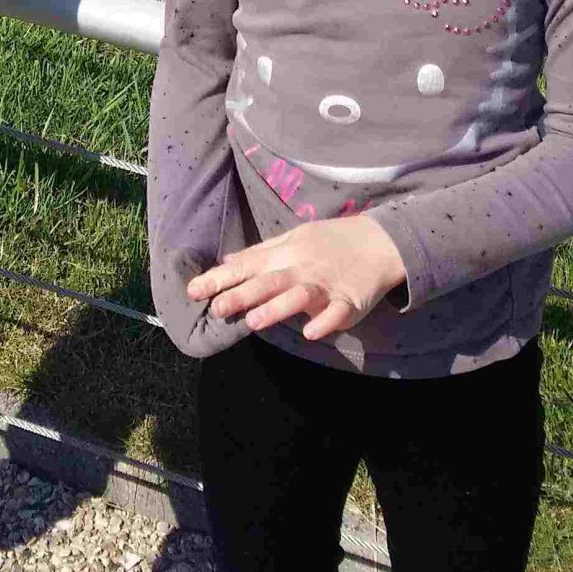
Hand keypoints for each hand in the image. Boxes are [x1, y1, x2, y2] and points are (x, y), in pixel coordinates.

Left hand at [186, 213, 406, 342]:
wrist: (379, 241)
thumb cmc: (330, 242)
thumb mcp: (294, 239)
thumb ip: (261, 253)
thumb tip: (227, 261)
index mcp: (286, 254)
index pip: (247, 266)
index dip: (220, 278)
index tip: (192, 291)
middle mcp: (302, 268)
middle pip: (269, 282)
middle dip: (242, 295)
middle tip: (216, 309)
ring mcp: (326, 285)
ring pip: (299, 297)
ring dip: (277, 309)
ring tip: (254, 322)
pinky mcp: (350, 301)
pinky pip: (337, 313)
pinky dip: (325, 322)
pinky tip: (311, 332)